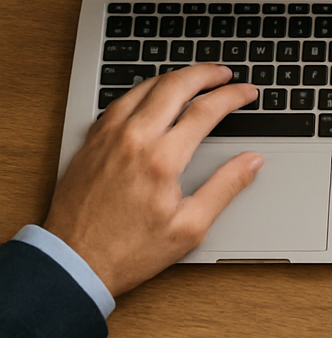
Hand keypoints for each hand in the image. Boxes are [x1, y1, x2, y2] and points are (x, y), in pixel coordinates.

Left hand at [42, 64, 262, 295]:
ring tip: (193, 77)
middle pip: (175, 85)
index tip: (247, 92)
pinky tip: (151, 95)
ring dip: (174, 77)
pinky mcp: (91, 143)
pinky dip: (143, 90)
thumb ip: (225, 188)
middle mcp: (134, 140)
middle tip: (224, 73)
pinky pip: (119, 102)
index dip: (233, 95)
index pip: (206, 110)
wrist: (72, 264)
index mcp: (162, 159)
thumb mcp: (189, 228)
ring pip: (145, 87)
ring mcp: (108, 138)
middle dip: (206, 73)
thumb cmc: (128, 251)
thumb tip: (251, 162)